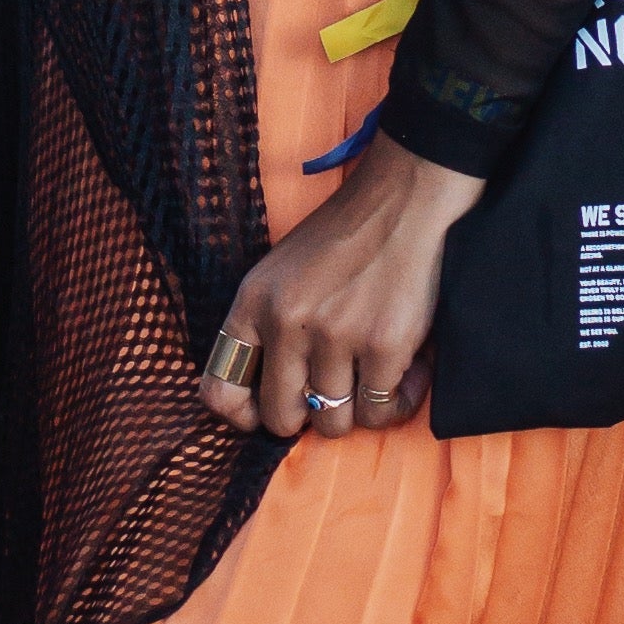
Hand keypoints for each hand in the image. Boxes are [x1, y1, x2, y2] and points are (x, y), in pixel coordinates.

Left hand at [199, 139, 484, 439]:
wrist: (402, 200)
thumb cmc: (342, 238)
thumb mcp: (279, 273)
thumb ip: (265, 327)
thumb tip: (268, 398)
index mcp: (253, 302)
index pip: (219, 390)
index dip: (242, 416)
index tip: (265, 413)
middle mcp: (287, 322)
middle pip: (281, 418)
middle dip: (306, 418)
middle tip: (329, 396)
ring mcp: (337, 337)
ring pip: (334, 423)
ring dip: (353, 411)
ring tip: (370, 382)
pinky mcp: (385, 346)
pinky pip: (380, 412)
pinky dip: (395, 403)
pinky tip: (404, 377)